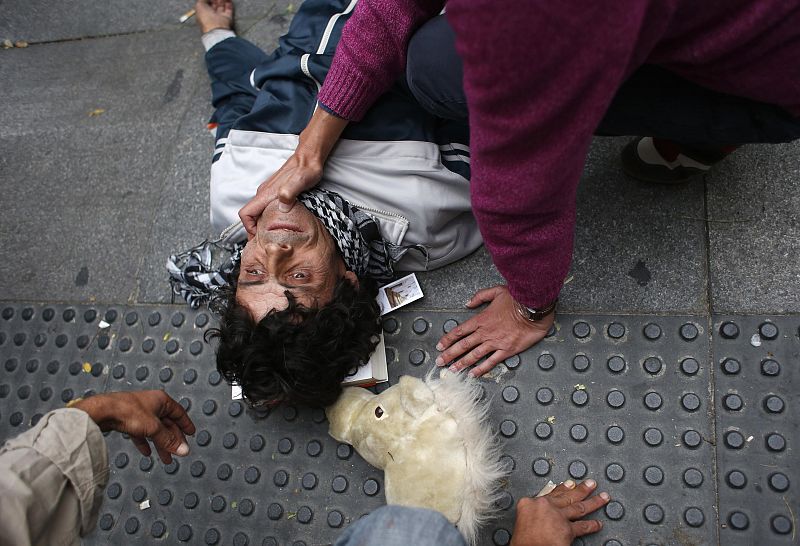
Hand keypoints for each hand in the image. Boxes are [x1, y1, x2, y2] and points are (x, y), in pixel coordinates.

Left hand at [72, 390, 195, 463]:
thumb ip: (169, 440)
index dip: (186, 424)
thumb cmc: (126, 410)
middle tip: (178, 451)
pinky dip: (145, 442)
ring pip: (154, 429)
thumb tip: (182, 449)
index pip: (179, 413)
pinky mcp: (127, 419)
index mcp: (161, 400)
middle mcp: (151, 404)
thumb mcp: (154, 428)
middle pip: (167, 423)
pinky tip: (146, 451)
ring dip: (160, 443)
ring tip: (165, 457)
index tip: (191, 433)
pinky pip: (141, 432)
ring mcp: (138, 411)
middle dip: (172, 439)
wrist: (102, 411)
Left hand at [195, 0, 233, 33]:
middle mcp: (211, 15)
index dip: (208, 0)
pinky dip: (228, 3)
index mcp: (203, 13)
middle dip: (215, 0)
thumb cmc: (206, 19)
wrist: (216, 28)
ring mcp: (220, 17)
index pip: (206, 4)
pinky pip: (228, 8)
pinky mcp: (227, 18)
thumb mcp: (199, 5)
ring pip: (221, 6)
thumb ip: (202, 0)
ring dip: (221, 0)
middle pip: (214, 4)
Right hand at [238, 108, 348, 237]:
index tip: (260, 238)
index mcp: (266, 194)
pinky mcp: (275, 193)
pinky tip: (281, 224)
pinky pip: (266, 208)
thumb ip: (290, 191)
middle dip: (256, 230)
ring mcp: (269, 193)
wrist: (309, 157)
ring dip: (262, 225)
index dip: (249, 228)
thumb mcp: (301, 181)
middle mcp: (264, 193)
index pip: (246, 214)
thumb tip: (282, 204)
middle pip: (251, 216)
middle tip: (267, 243)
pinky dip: (269, 218)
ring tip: (274, 237)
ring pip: (258, 213)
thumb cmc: (306, 169)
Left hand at [435, 285, 552, 376]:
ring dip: (461, 363)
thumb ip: (480, 296)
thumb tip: (468, 302)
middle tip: (440, 362)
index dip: (448, 339)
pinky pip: (491, 362)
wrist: (534, 309)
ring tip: (452, 370)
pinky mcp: (506, 350)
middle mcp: (485, 333)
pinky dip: (481, 369)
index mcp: (481, 319)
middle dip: (449, 355)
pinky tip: (473, 374)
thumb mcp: (496, 291)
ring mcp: (495, 343)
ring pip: (474, 355)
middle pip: (463, 345)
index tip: (440, 346)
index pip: (459, 331)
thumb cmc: (517, 299)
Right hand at [511, 479, 609, 545]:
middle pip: (567, 496)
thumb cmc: (522, 540)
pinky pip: (582, 527)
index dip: (562, 488)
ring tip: (603, 497)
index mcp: (529, 503)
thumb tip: (541, 516)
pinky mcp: (567, 530)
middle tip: (591, 484)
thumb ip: (534, 512)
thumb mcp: (522, 519)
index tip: (569, 484)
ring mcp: (557, 517)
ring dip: (593, 502)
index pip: (548, 493)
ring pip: (578, 507)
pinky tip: (598, 524)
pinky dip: (592, 525)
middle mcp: (545, 506)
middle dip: (581, 489)